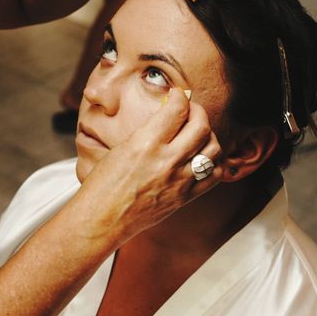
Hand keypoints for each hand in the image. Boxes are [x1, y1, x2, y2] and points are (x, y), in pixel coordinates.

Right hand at [80, 88, 222, 244]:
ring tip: (196, 134)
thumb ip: (149, 132)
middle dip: (198, 112)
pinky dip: (213, 162)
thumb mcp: (122, 148)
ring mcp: (179, 181)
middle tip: (189, 111)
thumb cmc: (104, 184)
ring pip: (213, 149)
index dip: (179, 97)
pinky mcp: (185, 198)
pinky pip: (214, 175)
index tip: (176, 96)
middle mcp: (166, 161)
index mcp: (145, 144)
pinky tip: (202, 157)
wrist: (102, 219)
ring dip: (208, 135)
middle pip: (201, 126)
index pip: (177, 109)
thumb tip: (170, 116)